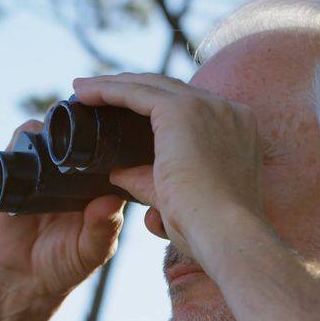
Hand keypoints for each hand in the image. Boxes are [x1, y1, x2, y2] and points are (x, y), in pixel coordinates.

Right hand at [0, 120, 125, 303]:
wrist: (21, 278)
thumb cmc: (64, 265)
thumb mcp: (90, 252)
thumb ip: (102, 230)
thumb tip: (110, 201)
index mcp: (97, 185)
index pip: (108, 150)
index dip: (112, 137)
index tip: (116, 126)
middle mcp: (70, 171)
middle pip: (77, 131)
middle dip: (81, 121)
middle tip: (85, 121)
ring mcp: (41, 168)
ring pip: (47, 131)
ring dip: (51, 125)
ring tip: (57, 132)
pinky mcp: (13, 172)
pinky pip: (16, 145)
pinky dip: (22, 140)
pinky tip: (30, 147)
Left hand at [72, 74, 265, 265]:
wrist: (226, 235)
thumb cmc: (209, 231)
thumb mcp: (180, 200)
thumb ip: (149, 182)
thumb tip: (118, 173)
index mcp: (237, 131)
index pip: (191, 109)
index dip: (156, 108)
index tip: (127, 114)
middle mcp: (228, 112)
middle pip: (170, 90)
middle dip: (132, 89)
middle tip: (96, 92)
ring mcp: (208, 107)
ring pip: (151, 85)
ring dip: (113, 85)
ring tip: (82, 89)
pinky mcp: (182, 111)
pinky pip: (136, 92)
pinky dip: (107, 90)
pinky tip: (84, 92)